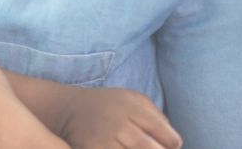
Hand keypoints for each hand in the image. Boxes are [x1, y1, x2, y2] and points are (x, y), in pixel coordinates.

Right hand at [56, 88, 181, 148]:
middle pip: (148, 147)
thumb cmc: (107, 106)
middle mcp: (115, 122)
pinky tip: (122, 148)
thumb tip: (175, 143)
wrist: (66, 109)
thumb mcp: (131, 99)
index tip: (171, 145)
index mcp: (129, 107)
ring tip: (133, 146)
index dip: (173, 142)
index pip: (163, 131)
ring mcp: (101, 138)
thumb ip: (157, 116)